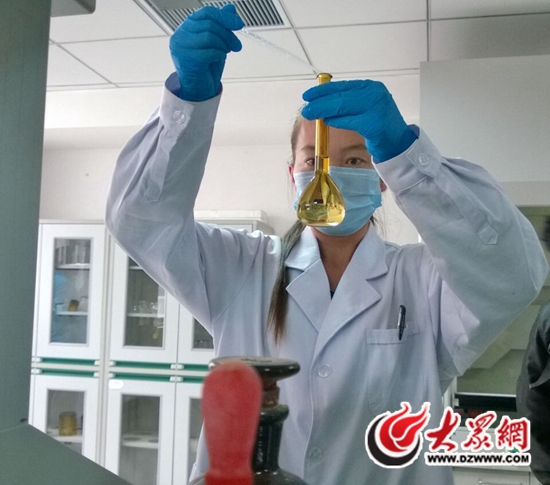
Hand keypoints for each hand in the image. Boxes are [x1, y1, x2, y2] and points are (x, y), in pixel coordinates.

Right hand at [169, 5, 243, 101]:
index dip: (224, 17)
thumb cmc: (206, 67)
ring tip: (226, 53)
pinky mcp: (185, 59)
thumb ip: (220, 25)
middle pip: (209, 24)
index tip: (239, 25)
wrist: (198, 89)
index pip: (206, 13)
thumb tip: (230, 9)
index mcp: (187, 27)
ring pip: (209, 36)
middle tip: (237, 46)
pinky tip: (219, 59)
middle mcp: (181, 34)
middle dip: (228, 34)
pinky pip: (208, 52)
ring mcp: (181, 46)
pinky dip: (218, 54)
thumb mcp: (216, 43)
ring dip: (223, 45)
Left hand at [301, 80, 416, 161]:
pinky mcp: (374, 124)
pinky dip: (336, 121)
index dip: (323, 90)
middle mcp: (375, 94)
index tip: (308, 95)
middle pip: (340, 96)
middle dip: (319, 101)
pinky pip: (349, 121)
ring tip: (310, 114)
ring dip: (323, 110)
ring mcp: (376, 108)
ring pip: (342, 106)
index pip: (342, 85)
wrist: (398, 143)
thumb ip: (348, 102)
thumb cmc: (380, 125)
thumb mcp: (365, 107)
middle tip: (305, 107)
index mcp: (371, 87)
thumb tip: (322, 102)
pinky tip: (326, 122)